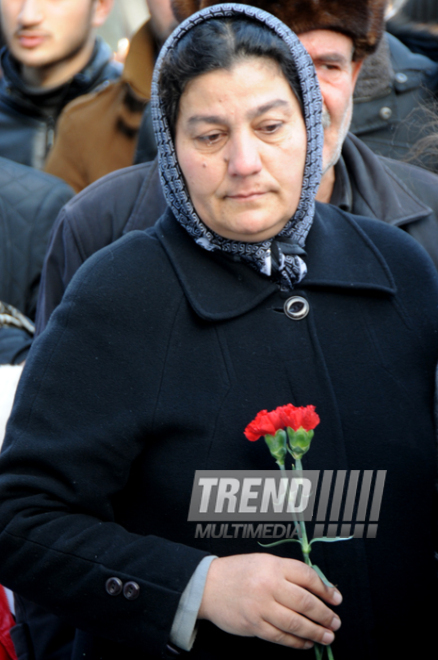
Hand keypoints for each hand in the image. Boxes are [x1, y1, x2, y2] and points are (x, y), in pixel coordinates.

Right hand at [198, 553, 341, 648]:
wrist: (207, 585)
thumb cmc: (238, 572)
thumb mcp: (263, 563)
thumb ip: (287, 573)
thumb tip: (317, 589)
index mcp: (273, 566)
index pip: (307, 577)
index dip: (325, 589)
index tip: (336, 599)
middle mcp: (269, 585)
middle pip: (305, 602)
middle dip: (324, 615)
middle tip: (335, 622)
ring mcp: (261, 607)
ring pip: (296, 623)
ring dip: (315, 632)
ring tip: (327, 636)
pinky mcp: (254, 625)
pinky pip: (281, 637)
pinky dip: (296, 642)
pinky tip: (306, 643)